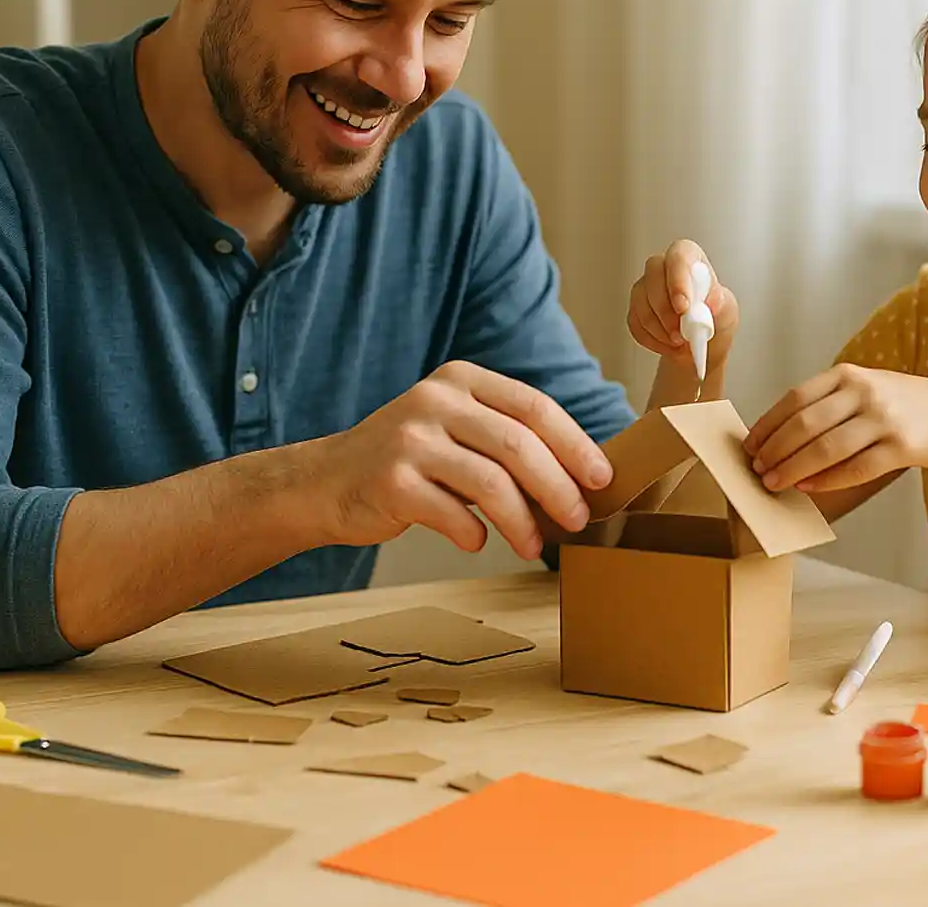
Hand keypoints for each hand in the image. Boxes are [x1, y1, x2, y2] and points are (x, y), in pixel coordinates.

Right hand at [311, 361, 612, 560]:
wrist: (325, 481)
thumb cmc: (409, 461)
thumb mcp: (455, 429)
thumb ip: (505, 439)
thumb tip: (580, 478)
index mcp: (461, 380)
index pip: (533, 406)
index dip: (575, 444)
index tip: (602, 478)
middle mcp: (435, 401)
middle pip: (518, 444)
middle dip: (558, 487)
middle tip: (579, 519)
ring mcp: (409, 439)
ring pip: (490, 482)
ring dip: (523, 521)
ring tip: (534, 546)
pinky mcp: (390, 480)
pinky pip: (451, 513)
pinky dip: (474, 533)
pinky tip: (478, 541)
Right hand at [626, 239, 738, 369]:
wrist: (703, 344)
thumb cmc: (715, 318)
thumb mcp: (727, 310)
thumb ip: (719, 303)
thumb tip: (710, 303)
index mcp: (690, 258)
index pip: (679, 256)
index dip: (678, 280)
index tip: (683, 307)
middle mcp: (664, 267)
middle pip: (654, 276)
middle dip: (665, 310)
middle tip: (681, 334)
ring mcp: (646, 286)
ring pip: (642, 302)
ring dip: (660, 329)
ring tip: (680, 342)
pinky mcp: (635, 308)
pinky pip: (636, 323)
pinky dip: (653, 340)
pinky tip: (668, 344)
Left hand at [743, 365, 927, 492]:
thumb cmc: (901, 405)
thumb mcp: (864, 390)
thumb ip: (827, 405)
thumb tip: (778, 438)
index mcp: (847, 375)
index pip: (795, 400)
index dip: (768, 425)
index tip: (750, 446)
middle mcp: (864, 392)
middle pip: (806, 425)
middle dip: (775, 451)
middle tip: (758, 470)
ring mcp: (884, 418)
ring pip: (826, 448)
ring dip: (794, 468)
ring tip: (775, 483)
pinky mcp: (901, 447)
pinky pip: (856, 468)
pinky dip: (828, 480)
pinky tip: (809, 487)